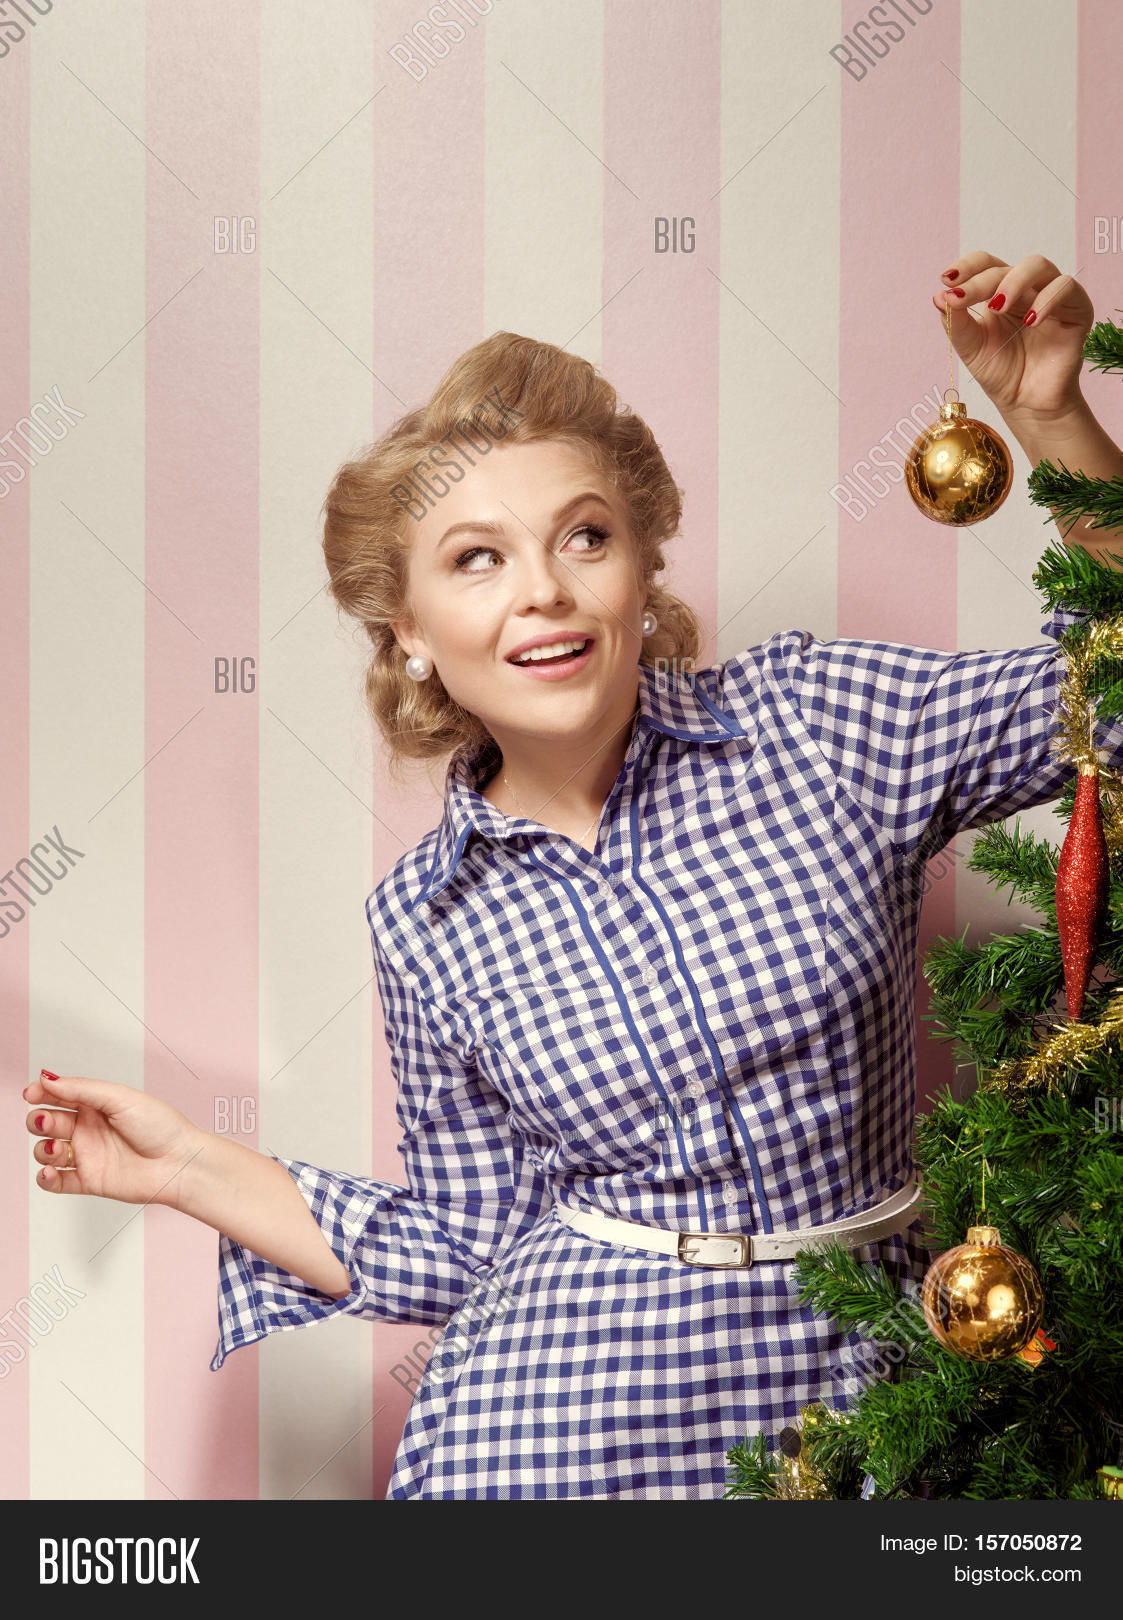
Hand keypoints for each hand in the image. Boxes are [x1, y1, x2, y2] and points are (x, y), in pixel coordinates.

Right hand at [24, 1071, 205, 1205]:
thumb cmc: (160, 1126)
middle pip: (47, 1122)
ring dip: (43, 1149)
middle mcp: (89, 1128)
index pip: (58, 1095)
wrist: (179, 1163)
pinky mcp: (89, 1180)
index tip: (32, 1093)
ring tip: (57, 1149)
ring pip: (47, 1151)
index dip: (41, 1092)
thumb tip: (48, 1078)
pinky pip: (56, 1181)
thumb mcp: (120, 1098)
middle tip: (49, 1121)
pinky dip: (46, 1177)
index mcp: (96, 1104)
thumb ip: (82, 1089)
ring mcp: (88, 1154)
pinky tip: (50, 1171)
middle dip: (39, 1120)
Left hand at [932, 251, 1093, 427]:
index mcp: (999, 292)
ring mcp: (1051, 295)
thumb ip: (956, 322)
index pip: (985, 264)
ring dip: (1014, 282)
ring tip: (997, 307)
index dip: (967, 267)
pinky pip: (1066, 288)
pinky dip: (1047, 300)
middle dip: (981, 281)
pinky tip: (1030, 321)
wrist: (1027, 403)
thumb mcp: (970, 348)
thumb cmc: (1001, 373)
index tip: (946, 279)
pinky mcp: (1076, 308)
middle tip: (962, 298)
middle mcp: (1026, 289)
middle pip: (1006, 266)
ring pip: (1038, 265)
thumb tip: (938, 296)